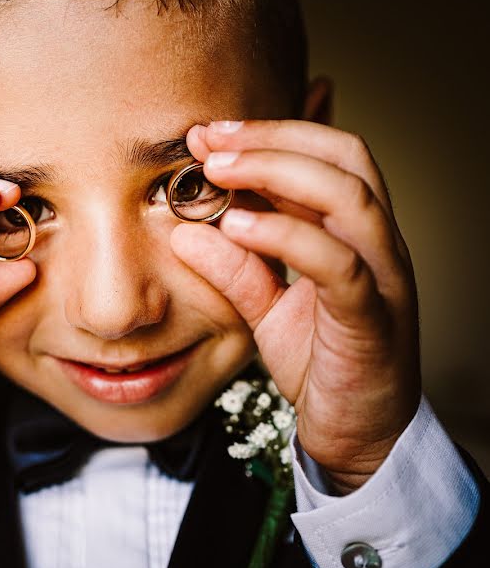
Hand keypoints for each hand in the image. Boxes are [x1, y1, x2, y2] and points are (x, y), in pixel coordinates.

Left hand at [172, 120, 420, 492]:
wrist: (358, 434)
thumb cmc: (319, 361)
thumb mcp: (265, 308)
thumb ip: (234, 268)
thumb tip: (184, 231)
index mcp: (354, 232)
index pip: (325, 155)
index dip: (267, 133)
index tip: (206, 133)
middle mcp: (377, 243)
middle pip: (344, 157)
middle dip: (271, 137)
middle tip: (207, 138)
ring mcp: (383, 278)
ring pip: (349, 198)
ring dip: (277, 172)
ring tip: (216, 171)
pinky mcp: (372, 320)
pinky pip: (338, 265)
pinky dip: (285, 237)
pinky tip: (235, 227)